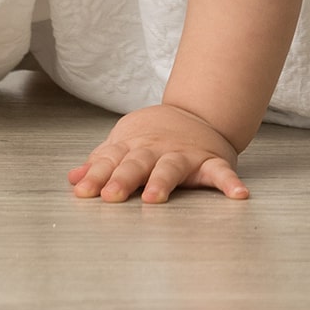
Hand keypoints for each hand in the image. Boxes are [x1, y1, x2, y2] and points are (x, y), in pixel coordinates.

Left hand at [67, 103, 249, 203]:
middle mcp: (156, 150)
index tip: (83, 192)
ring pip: (171, 167)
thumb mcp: (124, 144)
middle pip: (137, 163)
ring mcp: (184, 155)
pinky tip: (238, 195)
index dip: (96, 176)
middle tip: (111, 196)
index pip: (111, 161)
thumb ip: (100, 162)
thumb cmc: (153, 136)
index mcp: (133, 147)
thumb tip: (71, 178)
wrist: (196, 111)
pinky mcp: (211, 161)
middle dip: (123, 179)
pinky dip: (230, 183)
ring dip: (162, 182)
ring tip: (154, 197)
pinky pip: (221, 173)